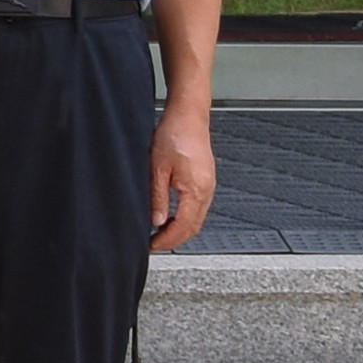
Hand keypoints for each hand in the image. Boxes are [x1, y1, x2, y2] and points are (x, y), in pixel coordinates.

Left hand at [153, 106, 221, 254]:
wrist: (188, 116)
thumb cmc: (174, 135)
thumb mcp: (157, 168)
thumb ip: (158, 197)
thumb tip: (156, 221)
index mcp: (196, 190)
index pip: (184, 227)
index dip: (168, 240)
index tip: (153, 246)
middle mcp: (207, 190)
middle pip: (194, 227)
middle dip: (175, 240)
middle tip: (156, 244)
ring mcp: (209, 185)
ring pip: (197, 218)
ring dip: (181, 230)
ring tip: (161, 234)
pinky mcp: (206, 179)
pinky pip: (198, 207)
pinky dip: (186, 217)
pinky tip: (172, 217)